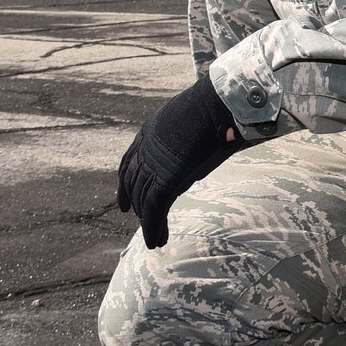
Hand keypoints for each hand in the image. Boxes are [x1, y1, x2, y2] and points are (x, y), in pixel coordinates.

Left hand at [116, 74, 242, 247]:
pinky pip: (155, 210)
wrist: (222, 102)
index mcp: (151, 132)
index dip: (124, 183)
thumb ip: (196, 134)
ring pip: (143, 200)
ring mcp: (154, 164)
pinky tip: (156, 242)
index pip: (130, 162)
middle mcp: (146, 149)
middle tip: (136, 220)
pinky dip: (153, 229)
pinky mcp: (166, 179)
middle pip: (132, 183)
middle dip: (134, 204)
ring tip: (155, 240)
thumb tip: (219, 136)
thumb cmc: (222, 106)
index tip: (123, 201)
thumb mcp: (199, 119)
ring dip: (148, 222)